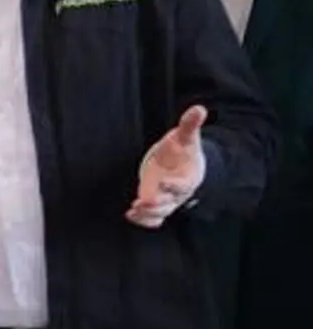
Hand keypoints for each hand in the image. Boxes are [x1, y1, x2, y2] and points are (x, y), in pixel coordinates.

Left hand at [129, 105, 207, 227]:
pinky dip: (143, 219)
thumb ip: (190, 125)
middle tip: (144, 202)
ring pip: (160, 213)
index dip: (174, 185)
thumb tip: (199, 109)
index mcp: (188, 178)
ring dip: (148, 214)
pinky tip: (130, 214)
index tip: (164, 182)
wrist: (182, 164)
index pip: (182, 185)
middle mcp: (178, 193)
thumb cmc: (184, 152)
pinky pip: (152, 218)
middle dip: (158, 204)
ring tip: (134, 210)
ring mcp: (167, 201)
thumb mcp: (186, 138)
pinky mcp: (156, 204)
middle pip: (170, 203)